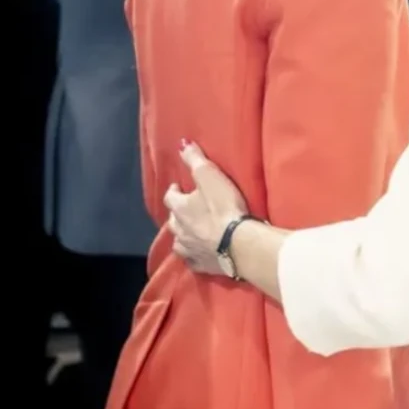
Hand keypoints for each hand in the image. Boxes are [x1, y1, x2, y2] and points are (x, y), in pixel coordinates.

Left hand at [163, 142, 246, 273]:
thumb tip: (181, 144)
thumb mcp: (210, 176)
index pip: (170, 197)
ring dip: (184, 235)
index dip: (174, 191)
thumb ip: (195, 160)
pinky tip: (199, 253)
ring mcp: (188, 249)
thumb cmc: (224, 207)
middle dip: (178, 214)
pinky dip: (194, 254)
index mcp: (180, 208)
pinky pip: (192, 259)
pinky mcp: (200, 265)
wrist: (238, 244)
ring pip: (179, 241)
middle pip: (173, 220)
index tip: (179, 187)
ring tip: (192, 232)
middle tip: (188, 208)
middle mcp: (179, 230)